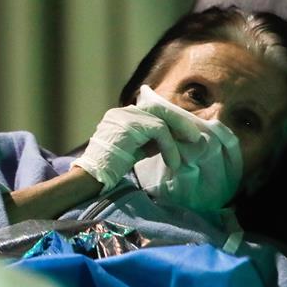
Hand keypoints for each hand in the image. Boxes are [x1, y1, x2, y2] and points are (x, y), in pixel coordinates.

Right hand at [71, 102, 201, 190]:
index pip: (153, 111)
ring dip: (176, 139)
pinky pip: (159, 131)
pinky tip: (173, 162)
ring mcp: (124, 117)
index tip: (186, 134)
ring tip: (183, 157)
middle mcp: (122, 111)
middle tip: (195, 137)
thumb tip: (177, 138)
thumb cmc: (112, 168)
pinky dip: (170, 147)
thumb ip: (151, 140)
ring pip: (161, 120)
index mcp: (122, 115)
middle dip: (180, 122)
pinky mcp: (129, 127)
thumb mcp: (136, 149)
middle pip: (159, 108)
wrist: (91, 178)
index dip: (172, 121)